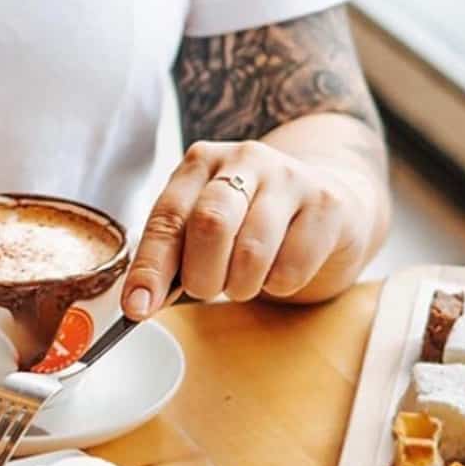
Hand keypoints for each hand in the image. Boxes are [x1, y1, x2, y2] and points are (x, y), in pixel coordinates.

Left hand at [121, 139, 370, 317]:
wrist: (326, 205)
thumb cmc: (251, 222)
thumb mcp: (206, 228)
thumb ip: (174, 256)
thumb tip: (140, 303)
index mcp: (201, 163)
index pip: (167, 217)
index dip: (150, 267)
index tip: (137, 307)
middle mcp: (244, 158)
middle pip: (211, 225)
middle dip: (203, 276)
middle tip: (207, 290)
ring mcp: (289, 177)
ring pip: (252, 251)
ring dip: (241, 286)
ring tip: (244, 281)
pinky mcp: (326, 203)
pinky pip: (292, 266)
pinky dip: (279, 284)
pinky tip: (280, 269)